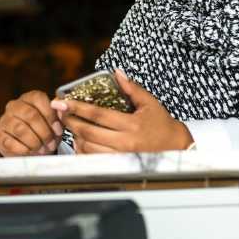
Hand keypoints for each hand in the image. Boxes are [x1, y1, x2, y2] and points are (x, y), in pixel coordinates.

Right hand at [0, 90, 63, 155]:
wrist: (32, 150)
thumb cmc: (44, 133)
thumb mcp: (54, 123)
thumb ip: (59, 114)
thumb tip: (62, 107)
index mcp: (28, 98)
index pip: (38, 99)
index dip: (50, 116)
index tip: (58, 130)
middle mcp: (14, 106)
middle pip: (30, 115)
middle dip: (44, 132)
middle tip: (51, 144)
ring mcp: (5, 121)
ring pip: (20, 129)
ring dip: (35, 142)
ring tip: (43, 150)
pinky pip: (10, 143)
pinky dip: (24, 150)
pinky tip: (31, 153)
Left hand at [50, 70, 192, 153]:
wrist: (178, 149)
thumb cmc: (162, 125)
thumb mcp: (150, 103)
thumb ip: (132, 88)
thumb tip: (117, 73)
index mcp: (131, 124)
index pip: (98, 114)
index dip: (77, 108)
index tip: (62, 103)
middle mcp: (125, 142)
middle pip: (88, 132)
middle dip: (70, 122)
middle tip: (60, 113)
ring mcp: (122, 156)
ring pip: (89, 148)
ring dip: (75, 137)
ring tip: (71, 126)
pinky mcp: (120, 165)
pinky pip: (95, 160)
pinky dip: (84, 151)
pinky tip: (81, 142)